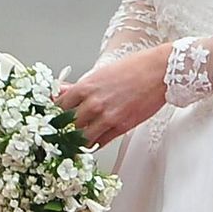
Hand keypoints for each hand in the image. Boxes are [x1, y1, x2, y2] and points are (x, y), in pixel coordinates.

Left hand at [56, 43, 172, 149]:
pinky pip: (100, 143)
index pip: (59, 107)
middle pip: (68, 126)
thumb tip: (60, 91)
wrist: (158, 71)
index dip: (55, 115)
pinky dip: (94, 144)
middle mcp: (93, 103)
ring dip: (78, 141)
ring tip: (76, 141)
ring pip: (82, 139)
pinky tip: (92, 141)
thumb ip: (78, 86)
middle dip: (64, 131)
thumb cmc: (133, 67)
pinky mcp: (121, 127)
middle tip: (61, 135)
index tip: (53, 120)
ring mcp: (107, 117)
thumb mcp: (100, 73)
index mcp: (86, 87)